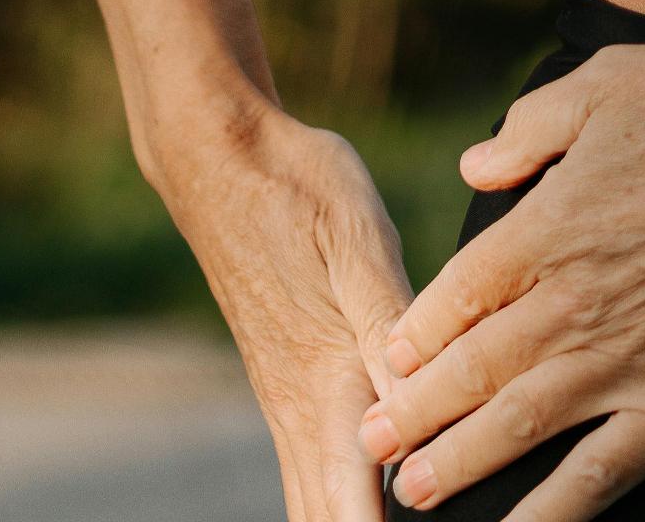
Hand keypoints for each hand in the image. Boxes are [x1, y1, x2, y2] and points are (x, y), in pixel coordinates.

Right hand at [161, 105, 414, 521]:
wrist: (220, 159)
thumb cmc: (297, 189)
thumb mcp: (356, 239)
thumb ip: (391, 325)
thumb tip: (424, 405)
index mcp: (328, 388)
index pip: (357, 514)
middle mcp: (302, 415)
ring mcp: (288, 406)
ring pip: (314, 509)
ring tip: (423, 521)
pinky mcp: (286, 388)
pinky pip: (312, 478)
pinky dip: (344, 507)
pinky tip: (385, 501)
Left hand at [354, 42, 644, 517]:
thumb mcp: (607, 82)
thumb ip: (529, 129)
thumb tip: (472, 164)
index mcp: (546, 229)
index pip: (457, 296)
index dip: (416, 334)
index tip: (389, 361)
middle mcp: (568, 305)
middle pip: (469, 370)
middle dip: (413, 412)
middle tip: (372, 444)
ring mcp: (619, 365)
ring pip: (515, 427)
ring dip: (457, 463)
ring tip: (412, 492)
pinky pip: (596, 478)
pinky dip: (548, 514)